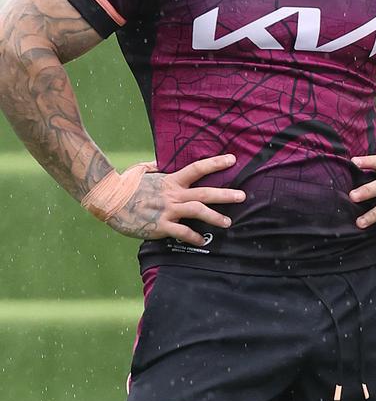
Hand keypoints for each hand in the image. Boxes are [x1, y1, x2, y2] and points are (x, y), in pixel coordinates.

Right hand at [106, 154, 245, 244]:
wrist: (108, 200)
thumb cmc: (124, 184)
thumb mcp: (142, 170)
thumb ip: (155, 167)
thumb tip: (160, 163)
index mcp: (171, 180)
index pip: (198, 168)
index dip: (216, 163)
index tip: (232, 159)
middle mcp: (173, 194)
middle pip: (205, 192)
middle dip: (225, 195)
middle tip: (242, 196)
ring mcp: (167, 210)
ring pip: (197, 211)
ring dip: (214, 217)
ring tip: (228, 222)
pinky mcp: (160, 226)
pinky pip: (181, 232)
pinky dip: (193, 236)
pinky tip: (202, 240)